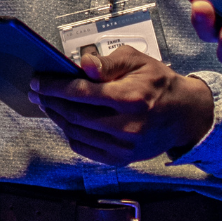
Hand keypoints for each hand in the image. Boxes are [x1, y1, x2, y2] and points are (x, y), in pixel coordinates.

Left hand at [30, 45, 216, 164]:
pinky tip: (66, 120)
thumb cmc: (159, 84)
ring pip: (76, 133)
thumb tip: (83, 64)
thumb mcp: (138, 61)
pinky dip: (70, 134)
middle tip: (37, 92)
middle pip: (75, 115)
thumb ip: (108, 63)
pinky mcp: (121, 159)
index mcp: (131, 98)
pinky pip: (84, 148)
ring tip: (48, 103)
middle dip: (50, 102)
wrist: (185, 115)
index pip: (82, 93)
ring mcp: (124, 147)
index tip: (38, 81)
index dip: (55, 87)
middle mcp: (127, 126)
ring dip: (57, 117)